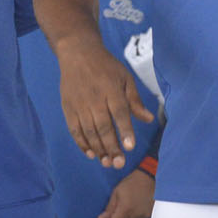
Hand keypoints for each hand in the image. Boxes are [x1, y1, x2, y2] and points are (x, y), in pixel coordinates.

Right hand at [59, 35, 153, 168]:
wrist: (77, 53)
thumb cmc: (106, 67)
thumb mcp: (125, 78)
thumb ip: (135, 100)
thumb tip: (149, 119)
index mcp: (112, 90)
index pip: (120, 113)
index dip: (125, 130)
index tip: (130, 147)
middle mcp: (95, 99)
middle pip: (103, 127)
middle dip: (111, 147)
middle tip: (119, 164)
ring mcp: (79, 105)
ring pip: (89, 131)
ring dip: (98, 149)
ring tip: (107, 163)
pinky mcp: (68, 108)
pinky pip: (74, 129)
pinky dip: (82, 143)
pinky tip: (91, 154)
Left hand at [98, 166, 155, 217]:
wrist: (150, 178)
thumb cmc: (131, 183)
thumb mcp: (116, 192)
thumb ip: (109, 207)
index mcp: (126, 209)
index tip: (105, 216)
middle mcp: (135, 216)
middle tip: (112, 214)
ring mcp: (142, 217)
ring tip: (121, 212)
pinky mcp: (148, 216)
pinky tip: (130, 211)